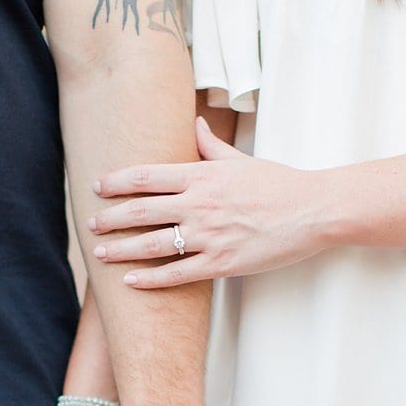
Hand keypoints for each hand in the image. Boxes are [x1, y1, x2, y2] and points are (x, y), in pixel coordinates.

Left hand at [88, 116, 329, 288]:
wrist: (314, 211)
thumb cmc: (279, 184)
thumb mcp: (241, 160)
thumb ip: (212, 145)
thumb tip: (195, 124)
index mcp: (202, 176)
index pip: (146, 177)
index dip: (116, 182)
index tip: (97, 187)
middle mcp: (199, 205)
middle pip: (141, 211)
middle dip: (110, 219)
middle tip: (91, 224)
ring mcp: (209, 236)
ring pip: (152, 244)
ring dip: (121, 250)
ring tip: (101, 253)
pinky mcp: (222, 263)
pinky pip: (176, 273)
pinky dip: (149, 279)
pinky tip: (130, 282)